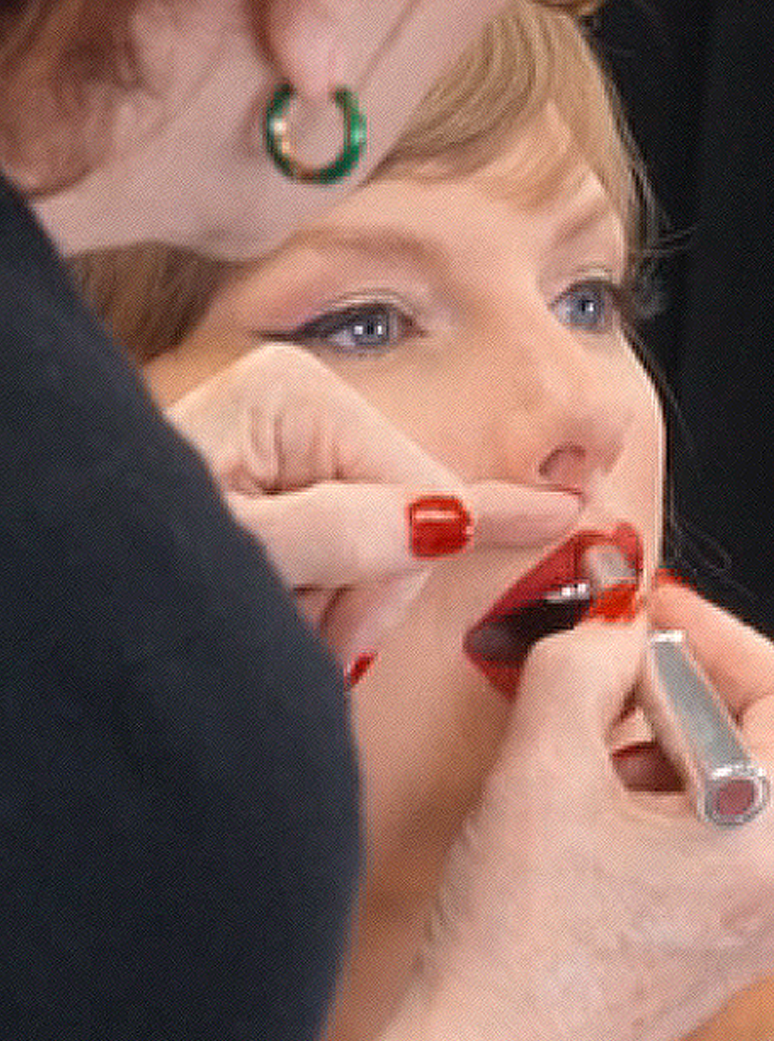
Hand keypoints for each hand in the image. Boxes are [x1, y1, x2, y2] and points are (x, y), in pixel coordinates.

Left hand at [161, 341, 579, 667]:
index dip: (397, 580)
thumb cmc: (132, 558)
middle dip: (365, 593)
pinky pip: (354, 534)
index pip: (425, 490)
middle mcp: (305, 400)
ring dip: (340, 601)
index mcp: (299, 395)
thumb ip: (337, 536)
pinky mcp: (285, 470)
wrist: (64, 563)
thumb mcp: (242, 557)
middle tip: (306, 644)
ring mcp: (295, 435)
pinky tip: (349, 596)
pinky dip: (330, 588)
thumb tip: (442, 521)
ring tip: (277, 622)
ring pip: (385, 537)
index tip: (345, 645)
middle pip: (410, 513)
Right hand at [366, 583, 773, 1040]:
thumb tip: (616, 626)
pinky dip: (650, 811)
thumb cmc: (510, 948)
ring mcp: (748, 934)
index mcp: (767, 843)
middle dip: (675, 696)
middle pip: (764, 742)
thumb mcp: (539, 769)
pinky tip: (578, 823)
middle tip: (593, 684)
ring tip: (573, 763)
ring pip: (726, 795)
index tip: (645, 622)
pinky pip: (703, 850)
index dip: (721, 638)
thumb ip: (584, 663)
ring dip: (654, 753)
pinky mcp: (707, 958)